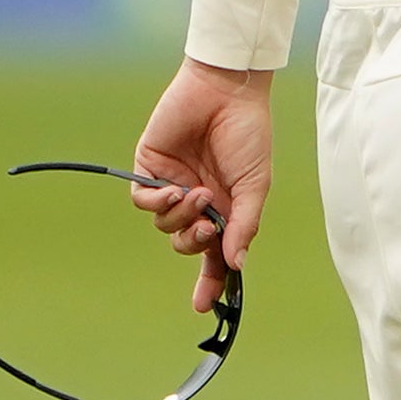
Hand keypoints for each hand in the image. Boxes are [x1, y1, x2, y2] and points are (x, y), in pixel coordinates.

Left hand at [131, 60, 273, 315]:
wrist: (225, 92)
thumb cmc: (248, 135)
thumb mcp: (256, 185)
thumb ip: (244, 225)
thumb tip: (236, 264)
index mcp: (228, 208)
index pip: (216, 253)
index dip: (212, 281)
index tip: (207, 306)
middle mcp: (199, 201)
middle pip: (187, 243)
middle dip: (196, 243)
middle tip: (209, 228)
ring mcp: (173, 186)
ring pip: (164, 226)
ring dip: (181, 217)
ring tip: (198, 193)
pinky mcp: (150, 170)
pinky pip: (144, 203)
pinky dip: (157, 204)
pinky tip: (173, 191)